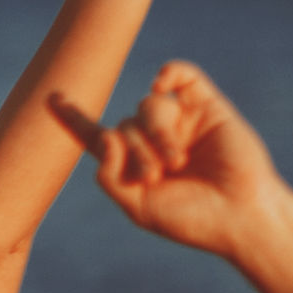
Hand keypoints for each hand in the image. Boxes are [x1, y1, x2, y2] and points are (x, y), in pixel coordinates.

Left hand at [52, 62, 292, 260]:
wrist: (240, 215)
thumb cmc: (192, 219)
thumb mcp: (138, 207)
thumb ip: (110, 175)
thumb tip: (105, 132)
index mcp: (134, 163)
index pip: (97, 136)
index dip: (74, 119)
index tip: (51, 98)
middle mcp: (154, 138)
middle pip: (123, 125)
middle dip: (134, 151)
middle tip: (158, 175)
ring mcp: (181, 120)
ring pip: (146, 106)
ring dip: (156, 134)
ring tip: (177, 162)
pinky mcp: (208, 107)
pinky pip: (183, 76)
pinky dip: (170, 72)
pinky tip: (161, 81)